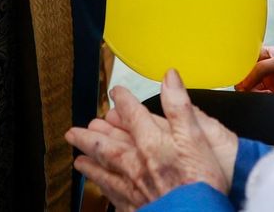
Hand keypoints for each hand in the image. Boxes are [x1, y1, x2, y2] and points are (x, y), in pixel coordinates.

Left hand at [66, 73, 231, 209]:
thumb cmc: (200, 182)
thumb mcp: (197, 136)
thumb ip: (180, 105)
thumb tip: (169, 76)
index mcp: (152, 143)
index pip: (133, 116)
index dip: (124, 101)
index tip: (115, 93)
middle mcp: (137, 164)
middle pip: (109, 147)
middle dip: (91, 138)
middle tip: (73, 133)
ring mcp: (133, 189)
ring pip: (106, 173)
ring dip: (92, 164)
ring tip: (78, 159)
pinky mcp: (136, 209)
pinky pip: (113, 196)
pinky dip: (104, 190)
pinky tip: (101, 189)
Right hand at [235, 45, 273, 94]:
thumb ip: (261, 68)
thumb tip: (244, 81)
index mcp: (262, 55)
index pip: (245, 61)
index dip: (241, 70)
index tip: (240, 79)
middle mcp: (262, 67)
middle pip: (246, 76)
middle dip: (245, 83)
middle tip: (245, 89)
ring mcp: (266, 80)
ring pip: (250, 87)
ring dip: (252, 92)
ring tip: (263, 93)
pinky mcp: (270, 92)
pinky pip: (259, 96)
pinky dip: (261, 98)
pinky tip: (268, 95)